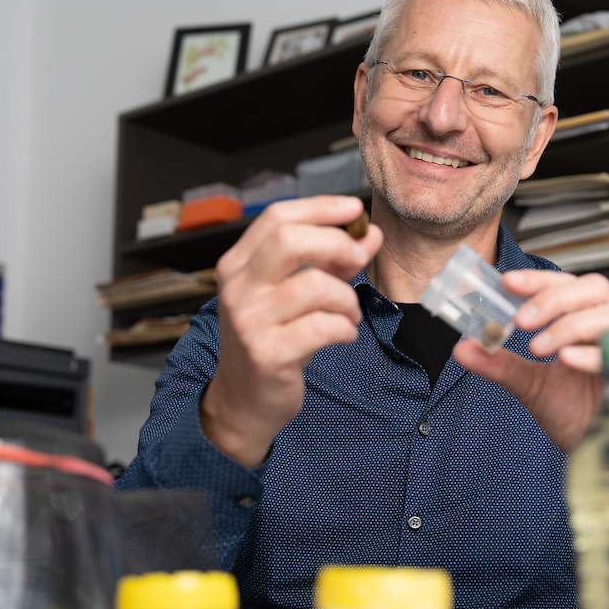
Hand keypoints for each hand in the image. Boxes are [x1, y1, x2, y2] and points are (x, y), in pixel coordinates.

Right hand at [201, 196, 382, 466]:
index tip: (354, 209)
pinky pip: (323, 326)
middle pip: (290, 240)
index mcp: (238, 265)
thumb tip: (370, 234)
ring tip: (348, 314)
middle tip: (358, 261)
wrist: (245, 401)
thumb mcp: (296, 295)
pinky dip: (345, 328)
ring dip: (346, 298)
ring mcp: (249, 321)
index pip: (277, 218)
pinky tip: (343, 335)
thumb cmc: (273, 341)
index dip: (321, 208)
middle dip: (337, 244)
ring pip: (315, 285)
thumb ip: (332, 262)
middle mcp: (238, 289)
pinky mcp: (267, 353)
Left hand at [452, 269, 608, 452]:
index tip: (508, 282)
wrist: (600, 450)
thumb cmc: (576, 414)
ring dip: (569, 326)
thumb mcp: (530, 385)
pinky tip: (567, 360)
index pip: (565, 286)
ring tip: (539, 347)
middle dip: (554, 299)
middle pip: (594, 289)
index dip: (538, 281)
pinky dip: (593, 354)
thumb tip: (463, 348)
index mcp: (585, 322)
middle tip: (521, 320)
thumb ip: (499, 364)